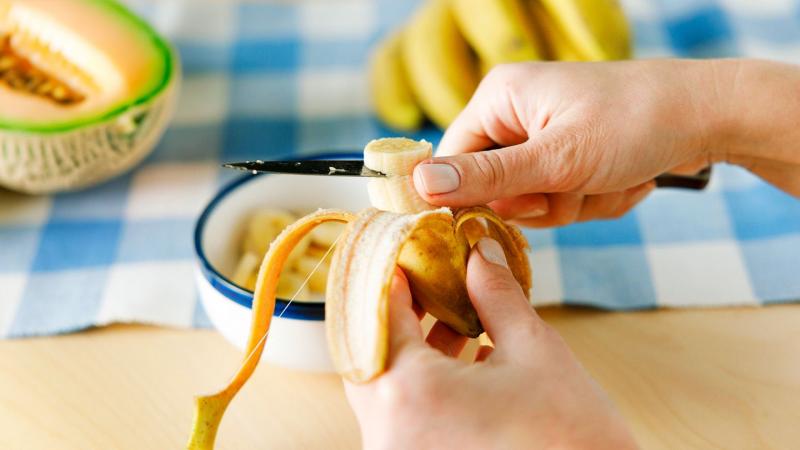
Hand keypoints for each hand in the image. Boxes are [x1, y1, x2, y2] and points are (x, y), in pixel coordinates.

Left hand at [345, 238, 636, 448]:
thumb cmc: (569, 439)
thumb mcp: (535, 351)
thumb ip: (496, 295)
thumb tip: (480, 252)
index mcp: (410, 394)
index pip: (379, 316)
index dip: (392, 276)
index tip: (405, 252)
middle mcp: (389, 431)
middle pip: (371, 352)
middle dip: (399, 312)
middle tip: (426, 280)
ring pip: (384, 385)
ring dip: (412, 347)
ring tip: (449, 314)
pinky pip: (402, 414)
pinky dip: (421, 382)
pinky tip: (460, 356)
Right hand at [412, 59, 799, 226]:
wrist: (709, 116)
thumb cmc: (634, 122)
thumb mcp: (557, 157)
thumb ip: (487, 177)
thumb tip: (420, 185)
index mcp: (500, 99)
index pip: (450, 162)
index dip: (469, 197)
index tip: (500, 216)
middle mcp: (516, 116)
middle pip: (495, 190)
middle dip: (541, 201)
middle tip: (576, 185)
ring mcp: (546, 138)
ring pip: (533, 203)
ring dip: (574, 203)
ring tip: (608, 177)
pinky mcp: (572, 157)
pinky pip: (563, 200)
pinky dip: (594, 200)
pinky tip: (623, 177)